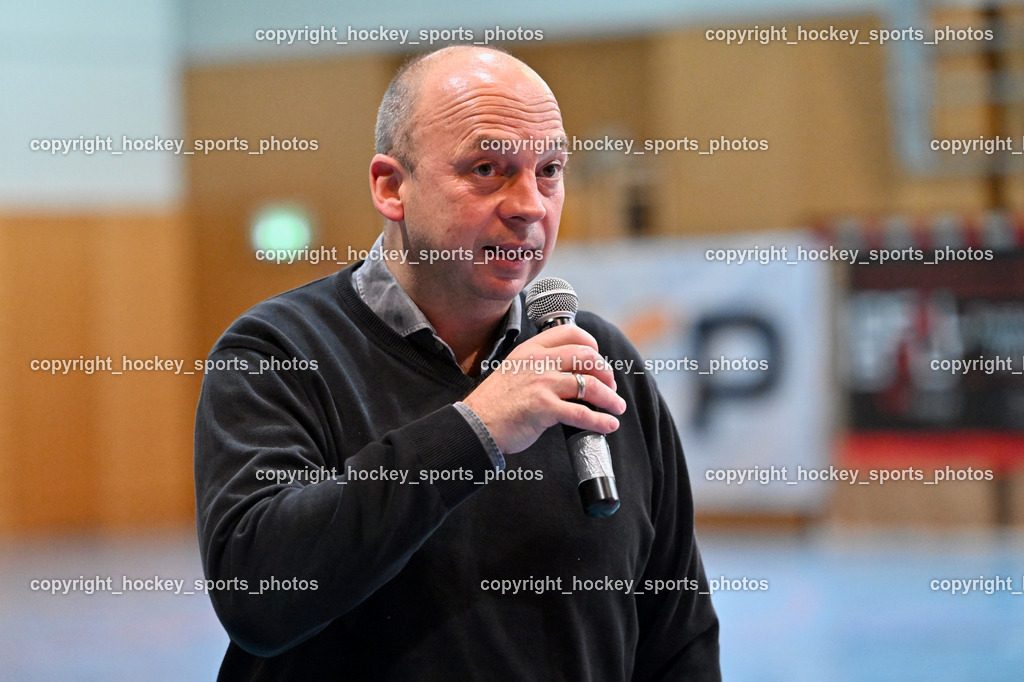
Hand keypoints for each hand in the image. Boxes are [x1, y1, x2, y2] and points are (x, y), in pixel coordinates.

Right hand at [462, 324, 626, 453]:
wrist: (477, 423)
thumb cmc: (496, 401)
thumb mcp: (515, 369)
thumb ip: (540, 365)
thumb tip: (570, 374)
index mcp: (532, 348)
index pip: (571, 333)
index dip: (592, 345)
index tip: (598, 360)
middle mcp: (539, 362)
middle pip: (587, 357)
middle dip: (606, 372)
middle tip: (611, 386)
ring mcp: (541, 383)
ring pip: (589, 385)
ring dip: (610, 398)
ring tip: (617, 407)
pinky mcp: (543, 407)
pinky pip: (581, 413)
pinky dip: (600, 421)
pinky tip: (608, 425)